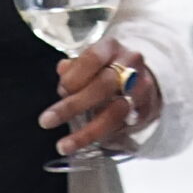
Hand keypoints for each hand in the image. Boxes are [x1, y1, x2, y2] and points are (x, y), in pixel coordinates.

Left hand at [41, 38, 159, 157]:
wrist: (139, 77)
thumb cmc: (105, 67)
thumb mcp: (89, 60)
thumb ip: (74, 67)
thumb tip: (62, 70)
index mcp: (111, 47)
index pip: (93, 58)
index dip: (75, 76)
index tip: (61, 91)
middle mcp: (130, 64)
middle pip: (103, 86)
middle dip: (73, 105)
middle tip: (48, 121)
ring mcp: (140, 87)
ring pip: (115, 112)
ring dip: (87, 131)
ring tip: (64, 145)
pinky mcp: (145, 110)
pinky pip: (122, 126)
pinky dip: (101, 136)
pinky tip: (84, 143)